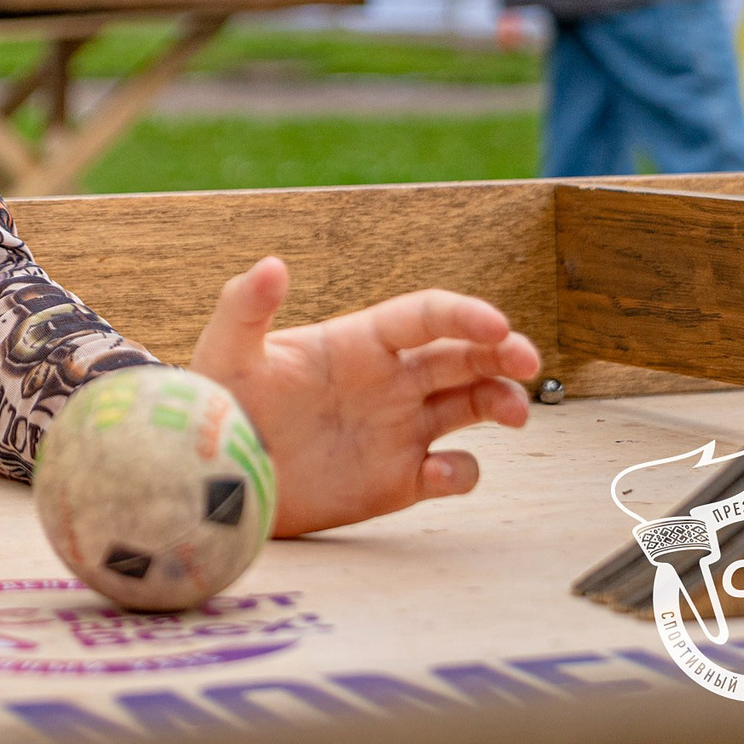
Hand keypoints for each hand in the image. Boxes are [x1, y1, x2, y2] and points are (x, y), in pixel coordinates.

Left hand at [188, 256, 538, 537]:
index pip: (424, 317)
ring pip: (470, 405)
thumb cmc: (218, 406)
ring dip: (501, 402)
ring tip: (515, 412)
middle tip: (528, 362)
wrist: (215, 477)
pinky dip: (462, 472)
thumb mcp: (225, 353)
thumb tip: (271, 263)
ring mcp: (397, 429)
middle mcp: (387, 381)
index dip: (464, 315)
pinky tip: (441, 472)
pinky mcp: (397, 479)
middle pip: (462, 356)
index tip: (496, 326)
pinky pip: (450, 472)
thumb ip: (245, 306)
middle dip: (502, 353)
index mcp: (356, 343)